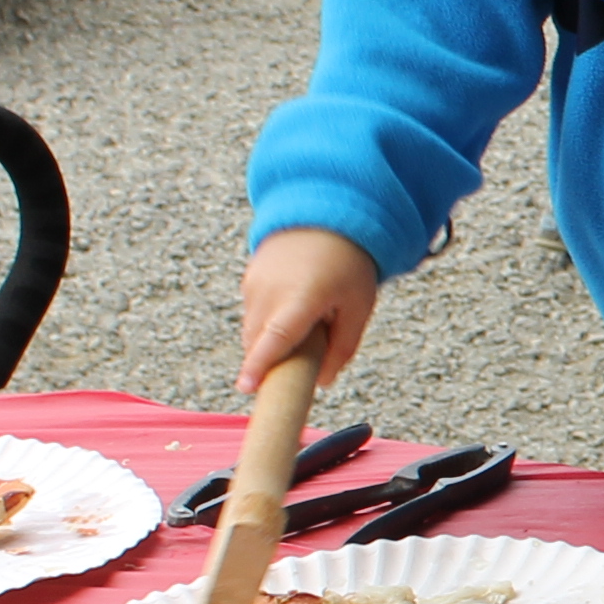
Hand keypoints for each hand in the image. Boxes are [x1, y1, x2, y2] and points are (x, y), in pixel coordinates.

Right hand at [239, 229, 381, 392]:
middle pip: (258, 342)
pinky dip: (265, 323)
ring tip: (303, 323)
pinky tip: (291, 308)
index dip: (259, 365)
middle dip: (270, 362)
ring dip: (267, 341)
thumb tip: (322, 381)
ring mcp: (255, 282)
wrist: (326, 216)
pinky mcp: (248, 278)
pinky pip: (252, 313)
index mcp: (303, 297)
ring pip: (252, 330)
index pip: (275, 337)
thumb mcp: (359, 307)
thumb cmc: (348, 265)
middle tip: (300, 360)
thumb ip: (343, 347)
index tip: (245, 388)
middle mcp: (271, 289)